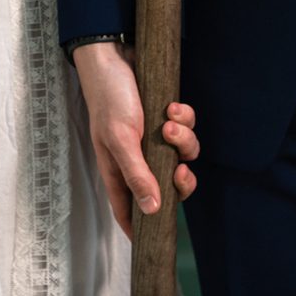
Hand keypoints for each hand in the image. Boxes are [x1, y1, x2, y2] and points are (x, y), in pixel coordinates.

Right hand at [73, 41, 199, 239]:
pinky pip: (186, 129)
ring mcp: (153, 139)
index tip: (157, 242)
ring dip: (182, 140)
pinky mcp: (165, 119)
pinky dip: (184, 119)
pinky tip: (171, 106)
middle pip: (169, 188)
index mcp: (119, 170)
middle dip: (180, 181)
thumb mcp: (120, 139)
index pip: (130, 211)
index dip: (143, 228)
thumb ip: (137, 174)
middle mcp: (138, 158)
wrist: (115, 53)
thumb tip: (152, 211)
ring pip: (182, 155)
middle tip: (180, 169)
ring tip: (168, 121)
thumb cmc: (109, 97)